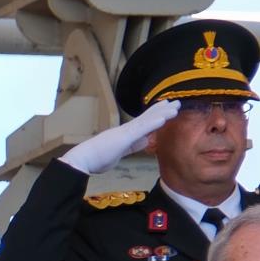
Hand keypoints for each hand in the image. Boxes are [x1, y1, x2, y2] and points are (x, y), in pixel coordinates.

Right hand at [59, 100, 180, 173]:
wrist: (83, 159)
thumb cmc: (96, 158)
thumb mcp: (119, 152)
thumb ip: (133, 146)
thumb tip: (145, 142)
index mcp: (125, 134)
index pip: (143, 123)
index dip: (155, 115)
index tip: (165, 108)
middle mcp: (126, 129)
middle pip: (147, 117)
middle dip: (162, 109)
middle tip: (176, 102)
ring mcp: (126, 132)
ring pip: (147, 120)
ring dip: (162, 112)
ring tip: (175, 105)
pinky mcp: (125, 137)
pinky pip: (142, 128)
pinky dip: (154, 122)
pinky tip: (164, 117)